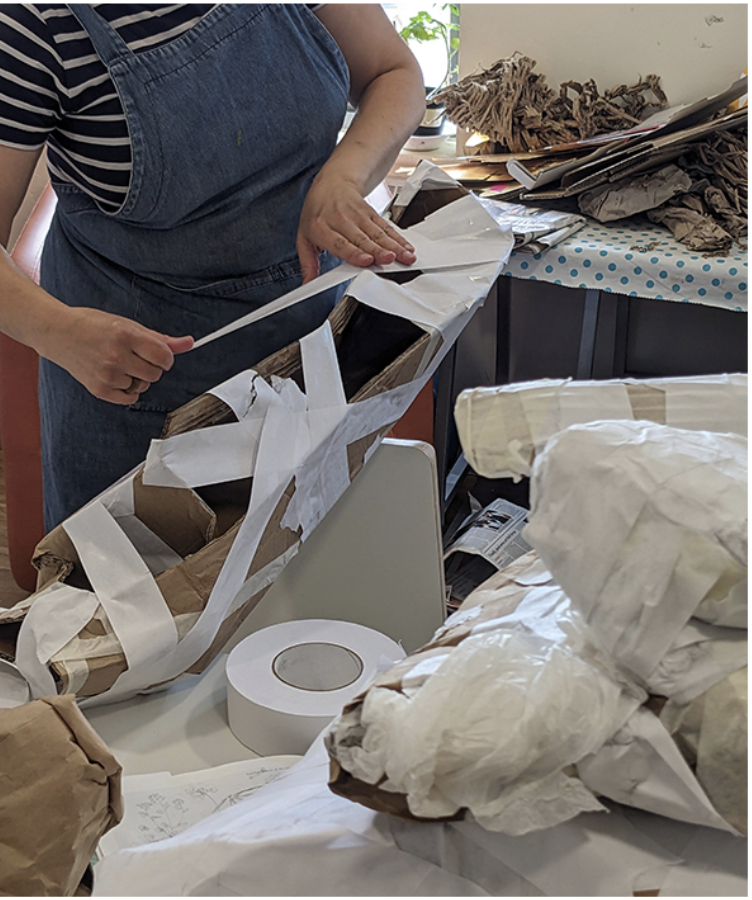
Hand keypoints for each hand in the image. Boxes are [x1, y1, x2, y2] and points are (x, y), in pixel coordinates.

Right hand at [50, 306, 193, 404]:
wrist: (58, 332)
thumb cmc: (93, 325)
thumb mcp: (128, 325)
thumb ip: (161, 338)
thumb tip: (189, 343)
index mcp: (125, 335)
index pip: (163, 356)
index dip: (165, 357)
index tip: (158, 354)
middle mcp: (116, 356)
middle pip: (156, 374)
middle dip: (152, 366)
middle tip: (135, 356)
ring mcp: (107, 374)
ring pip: (143, 386)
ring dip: (138, 377)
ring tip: (120, 363)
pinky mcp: (99, 389)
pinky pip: (130, 398)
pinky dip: (127, 390)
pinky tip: (116, 375)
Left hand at [296, 174, 415, 282]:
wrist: (331, 182)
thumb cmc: (317, 213)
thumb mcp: (304, 237)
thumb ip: (308, 263)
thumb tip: (308, 284)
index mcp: (321, 227)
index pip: (339, 242)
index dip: (354, 252)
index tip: (366, 260)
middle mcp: (340, 219)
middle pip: (362, 238)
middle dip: (379, 250)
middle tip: (390, 260)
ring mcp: (357, 215)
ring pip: (377, 232)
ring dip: (393, 245)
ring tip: (405, 256)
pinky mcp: (371, 212)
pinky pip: (385, 226)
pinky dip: (398, 238)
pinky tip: (406, 247)